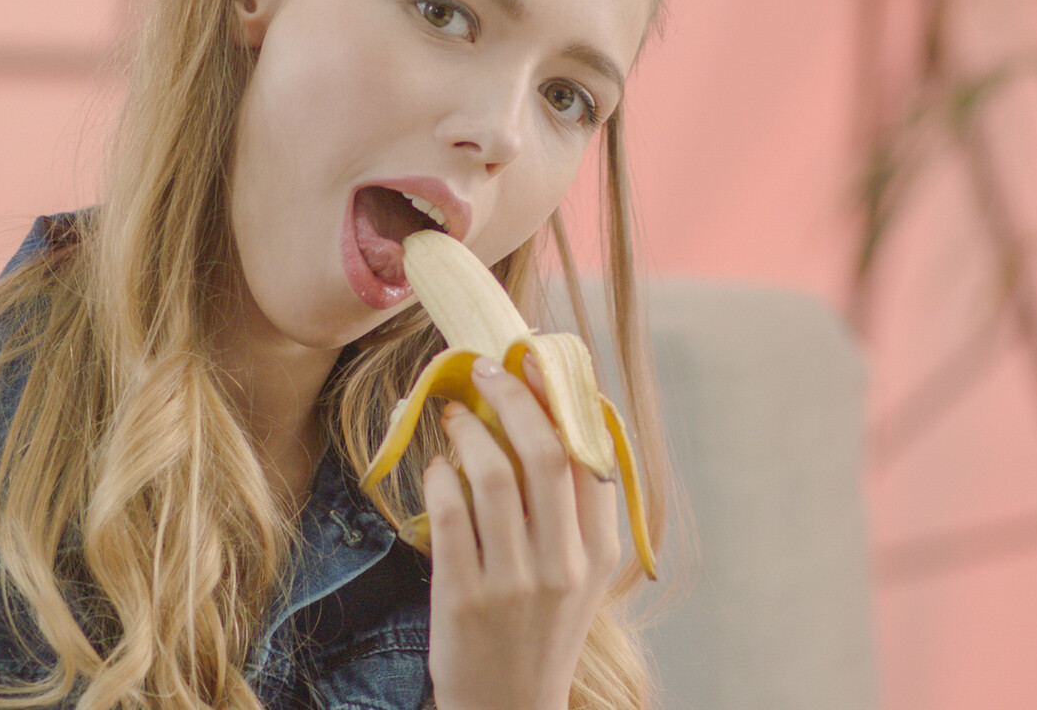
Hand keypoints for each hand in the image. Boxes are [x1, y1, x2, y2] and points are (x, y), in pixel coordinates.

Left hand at [423, 353, 623, 709]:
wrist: (508, 708)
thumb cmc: (539, 629)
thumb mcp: (577, 575)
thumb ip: (572, 510)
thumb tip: (554, 418)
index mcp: (599, 552)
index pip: (589, 455)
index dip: (562, 397)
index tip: (537, 360)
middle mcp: (563, 563)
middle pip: (544, 452)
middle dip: (512, 396)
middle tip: (484, 370)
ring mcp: (514, 581)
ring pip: (492, 474)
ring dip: (467, 430)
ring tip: (453, 415)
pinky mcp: (463, 596)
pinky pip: (449, 512)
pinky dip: (440, 475)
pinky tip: (437, 467)